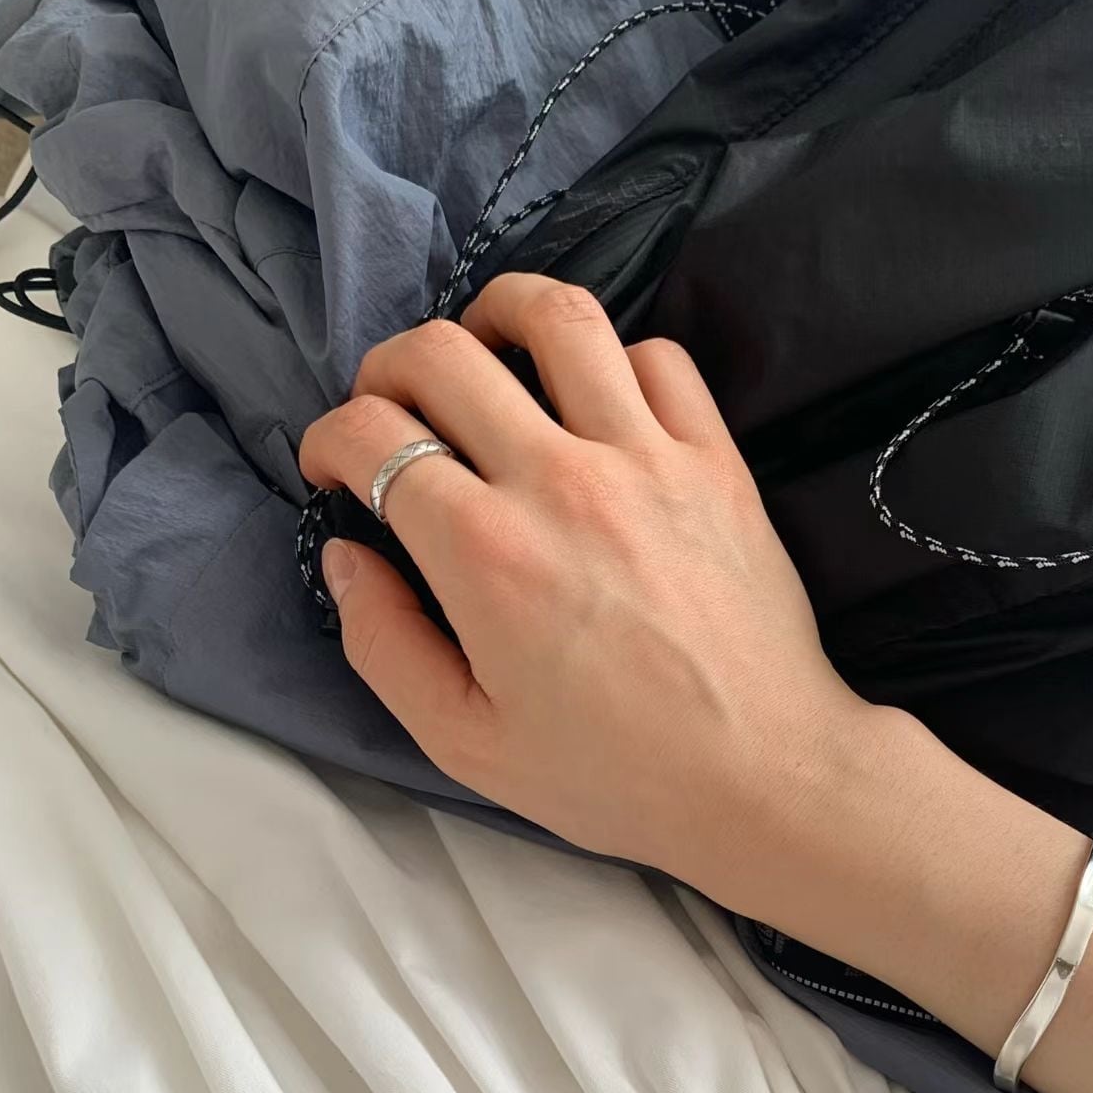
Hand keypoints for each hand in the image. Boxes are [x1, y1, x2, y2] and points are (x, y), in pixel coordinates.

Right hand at [299, 274, 877, 899]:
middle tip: (389, 409)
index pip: (373, 434)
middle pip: (443, 355)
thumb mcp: (465, 741)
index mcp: (484, 553)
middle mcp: (559, 481)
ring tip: (484, 349)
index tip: (335, 468)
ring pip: (557, 316)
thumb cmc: (615, 775)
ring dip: (498, 315)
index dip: (330, 438)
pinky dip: (613, 358)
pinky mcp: (716, 461)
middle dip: (387, 366)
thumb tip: (346, 558)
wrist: (763, 778)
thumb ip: (384, 645)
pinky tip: (595, 400)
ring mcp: (646, 459)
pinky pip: (660, 357)